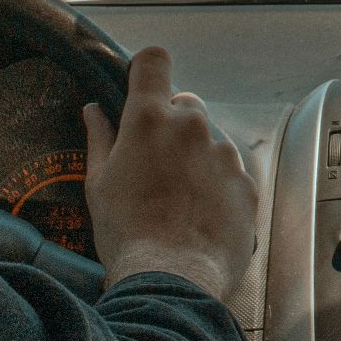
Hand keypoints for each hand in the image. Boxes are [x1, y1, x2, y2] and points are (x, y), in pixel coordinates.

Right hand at [83, 46, 258, 298]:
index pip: (154, 61)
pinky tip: (199, 215)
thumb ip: (100, 138)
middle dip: (172, 124)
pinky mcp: (247, 183)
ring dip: (196, 157)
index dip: (148, 69)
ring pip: (209, 141)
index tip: (143, 86)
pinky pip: (229, 172)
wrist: (172, 279)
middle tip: (155, 163)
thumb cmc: (125, 232)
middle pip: (185, 105)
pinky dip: (217, 185)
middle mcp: (194, 127)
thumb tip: (93, 110)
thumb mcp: (98, 184)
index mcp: (151, 119)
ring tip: (177, 199)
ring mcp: (224, 154)